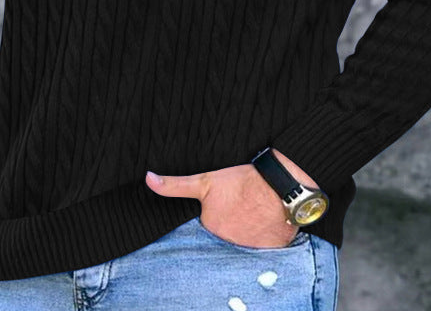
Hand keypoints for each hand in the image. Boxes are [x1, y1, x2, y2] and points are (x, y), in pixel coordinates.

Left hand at [145, 149, 318, 247]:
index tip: (224, 207)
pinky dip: (263, 239)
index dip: (215, 217)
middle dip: (230, 226)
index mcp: (210, 228)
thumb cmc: (243, 181)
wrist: (282, 186)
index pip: (206, 228)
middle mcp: (226, 244)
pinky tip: (266, 223)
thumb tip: (148, 178)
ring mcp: (248, 250)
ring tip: (254, 213)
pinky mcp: (268, 252)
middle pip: (224, 237)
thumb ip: (175, 185)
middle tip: (240, 208)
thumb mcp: (206, 181)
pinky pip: (261, 250)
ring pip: (242, 244)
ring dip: (246, 233)